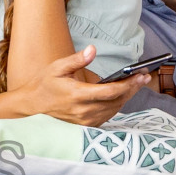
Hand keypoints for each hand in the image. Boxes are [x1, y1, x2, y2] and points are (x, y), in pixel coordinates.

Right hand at [19, 46, 149, 126]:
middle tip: (145, 77)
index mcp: (77, 95)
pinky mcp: (86, 125)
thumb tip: (93, 49)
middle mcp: (83, 111)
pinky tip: (122, 95)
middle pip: (117, 101)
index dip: (128, 84)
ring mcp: (85, 120)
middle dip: (133, 89)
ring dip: (127, 97)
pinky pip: (107, 115)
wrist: (31, 108)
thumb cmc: (43, 86)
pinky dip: (117, 105)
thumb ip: (77, 59)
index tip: (140, 75)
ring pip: (114, 109)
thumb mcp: (57, 68)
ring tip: (136, 84)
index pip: (110, 92)